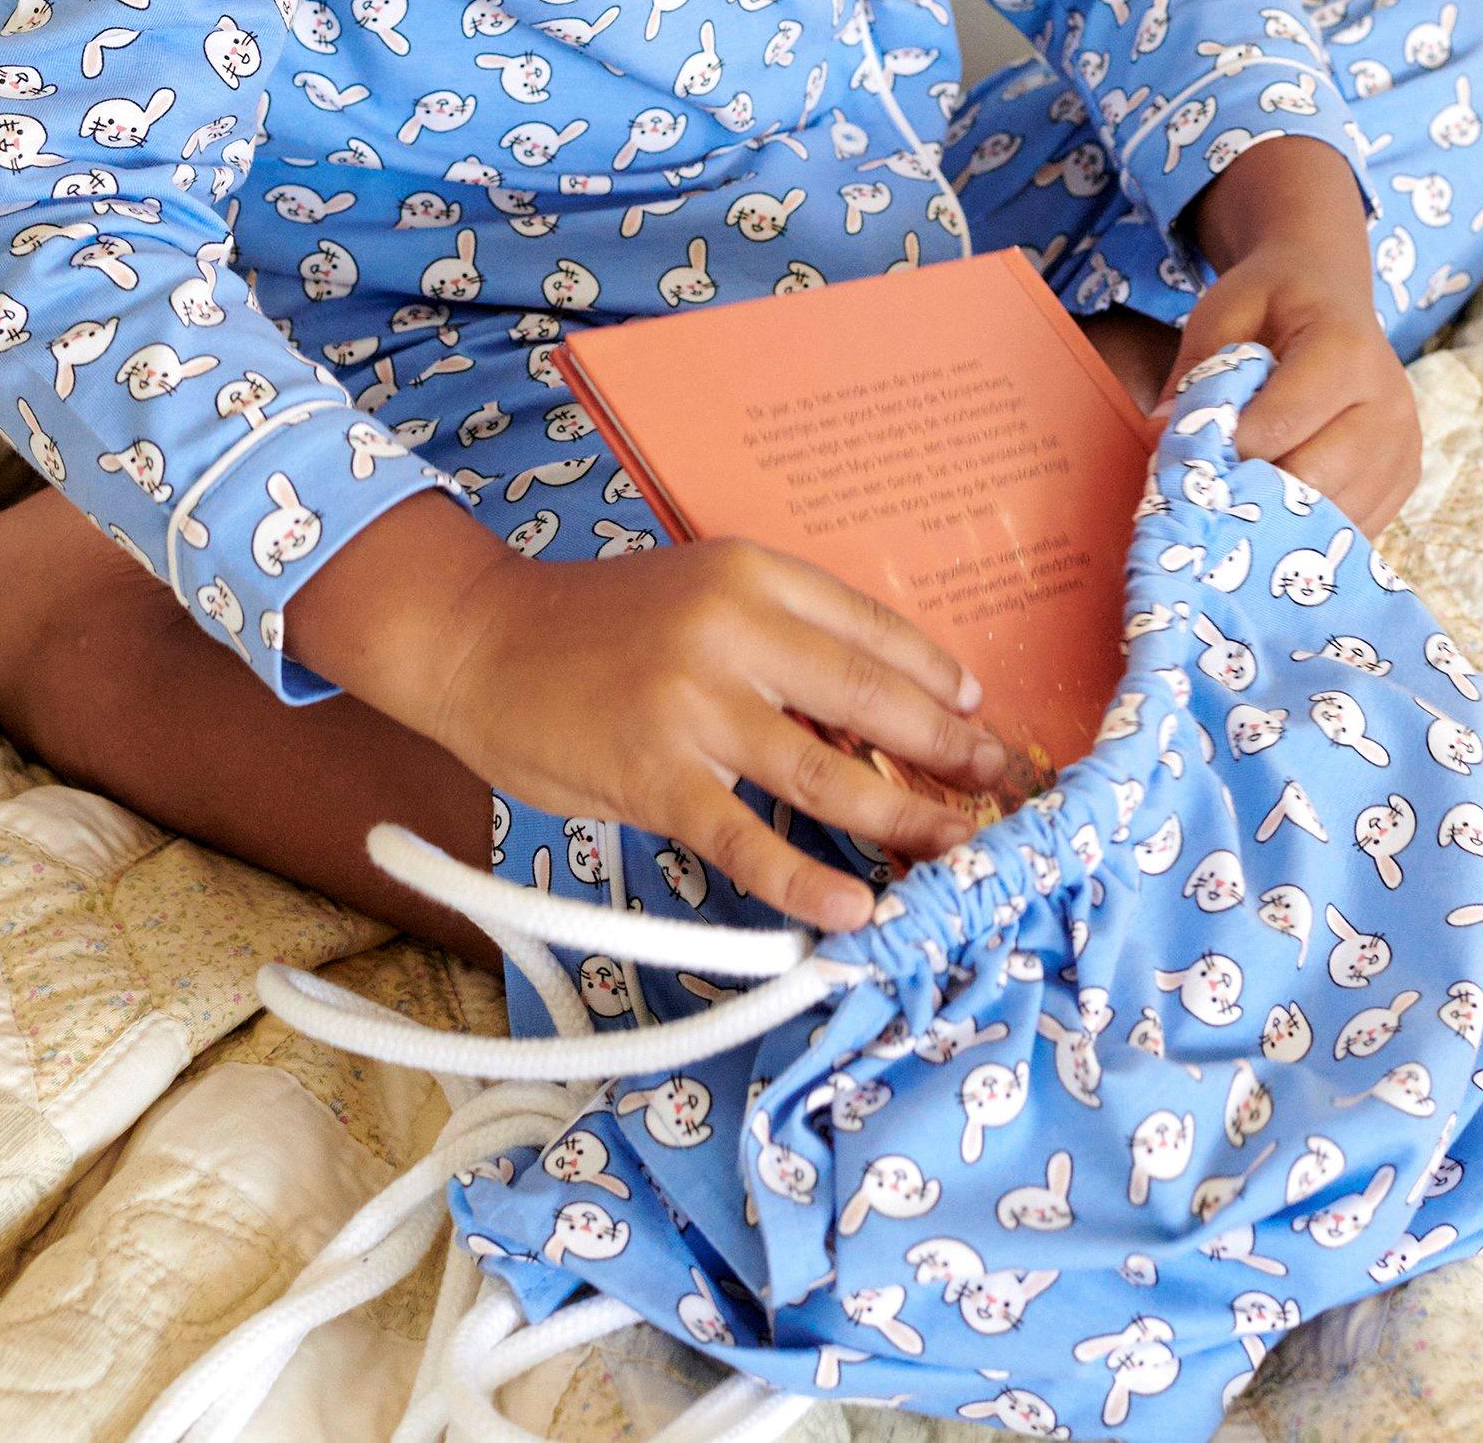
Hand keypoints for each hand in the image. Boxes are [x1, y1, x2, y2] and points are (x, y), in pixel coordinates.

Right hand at [290, 494, 1009, 931]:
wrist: (479, 641)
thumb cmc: (593, 627)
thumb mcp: (696, 598)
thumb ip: (776, 643)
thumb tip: (876, 716)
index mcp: (750, 572)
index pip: (874, 629)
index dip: (941, 680)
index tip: (984, 718)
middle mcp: (733, 628)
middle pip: (874, 699)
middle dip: (950, 753)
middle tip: (1003, 791)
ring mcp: (695, 704)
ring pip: (830, 772)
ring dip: (906, 821)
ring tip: (959, 854)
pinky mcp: (655, 775)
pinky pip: (749, 840)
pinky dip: (808, 881)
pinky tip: (854, 909)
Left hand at [1173, 137, 1419, 538]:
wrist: (1331, 291)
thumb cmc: (1274, 300)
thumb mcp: (1222, 312)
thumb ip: (1194, 373)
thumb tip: (1164, 435)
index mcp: (1345, 351)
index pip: (1279, 425)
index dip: (1226, 449)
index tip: (1190, 455)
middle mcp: (1388, 404)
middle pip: (1310, 479)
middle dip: (1251, 492)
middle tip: (1210, 490)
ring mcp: (1403, 447)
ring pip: (1334, 514)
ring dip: (1280, 519)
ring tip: (1242, 498)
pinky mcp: (1405, 477)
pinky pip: (1355, 527)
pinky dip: (1310, 528)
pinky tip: (1277, 509)